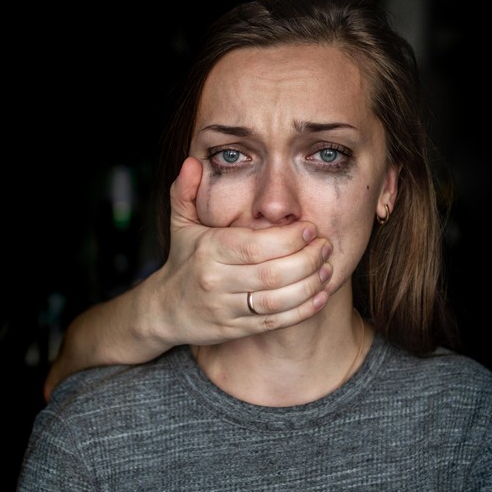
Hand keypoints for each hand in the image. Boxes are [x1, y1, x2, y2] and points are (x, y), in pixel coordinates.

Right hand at [144, 156, 331, 346]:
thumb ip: (186, 190)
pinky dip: (302, 311)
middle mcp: (216, 281)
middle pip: (271, 274)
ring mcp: (225, 308)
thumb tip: (192, 161)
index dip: (288, 238)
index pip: (255, 245)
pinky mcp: (235, 330)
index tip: (310, 228)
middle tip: (325, 247)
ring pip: (276, 301)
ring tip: (327, 269)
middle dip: (306, 260)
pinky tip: (321, 296)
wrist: (164, 310)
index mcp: (208, 250)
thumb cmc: (182, 260)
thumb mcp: (180, 223)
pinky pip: (275, 323)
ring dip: (309, 286)